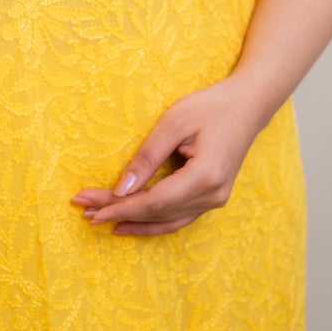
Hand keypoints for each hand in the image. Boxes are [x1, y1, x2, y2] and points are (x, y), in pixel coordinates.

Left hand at [70, 78, 264, 236]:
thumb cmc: (210, 107)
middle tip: (83, 209)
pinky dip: (152, 224)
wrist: (248, 106)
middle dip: (118, 211)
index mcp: (206, 176)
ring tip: (99, 220)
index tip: (90, 207)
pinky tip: (128, 224)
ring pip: (166, 221)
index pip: (154, 201)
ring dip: (132, 221)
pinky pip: (177, 219)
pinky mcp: (212, 199)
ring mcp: (215, 201)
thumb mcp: (174, 122)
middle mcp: (213, 196)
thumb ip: (147, 157)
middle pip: (156, 212)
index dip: (120, 206)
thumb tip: (121, 189)